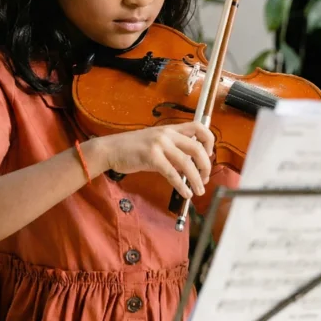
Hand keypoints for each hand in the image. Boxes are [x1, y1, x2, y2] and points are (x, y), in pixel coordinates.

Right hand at [85, 122, 214, 198]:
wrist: (111, 149)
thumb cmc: (133, 148)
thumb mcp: (156, 143)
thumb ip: (173, 150)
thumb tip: (189, 165)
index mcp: (170, 129)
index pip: (199, 127)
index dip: (209, 141)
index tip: (209, 155)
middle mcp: (167, 134)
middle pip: (197, 147)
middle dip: (206, 165)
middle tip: (205, 178)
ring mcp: (159, 144)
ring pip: (187, 162)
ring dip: (196, 179)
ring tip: (199, 190)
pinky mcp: (151, 157)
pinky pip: (172, 173)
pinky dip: (182, 185)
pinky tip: (186, 193)